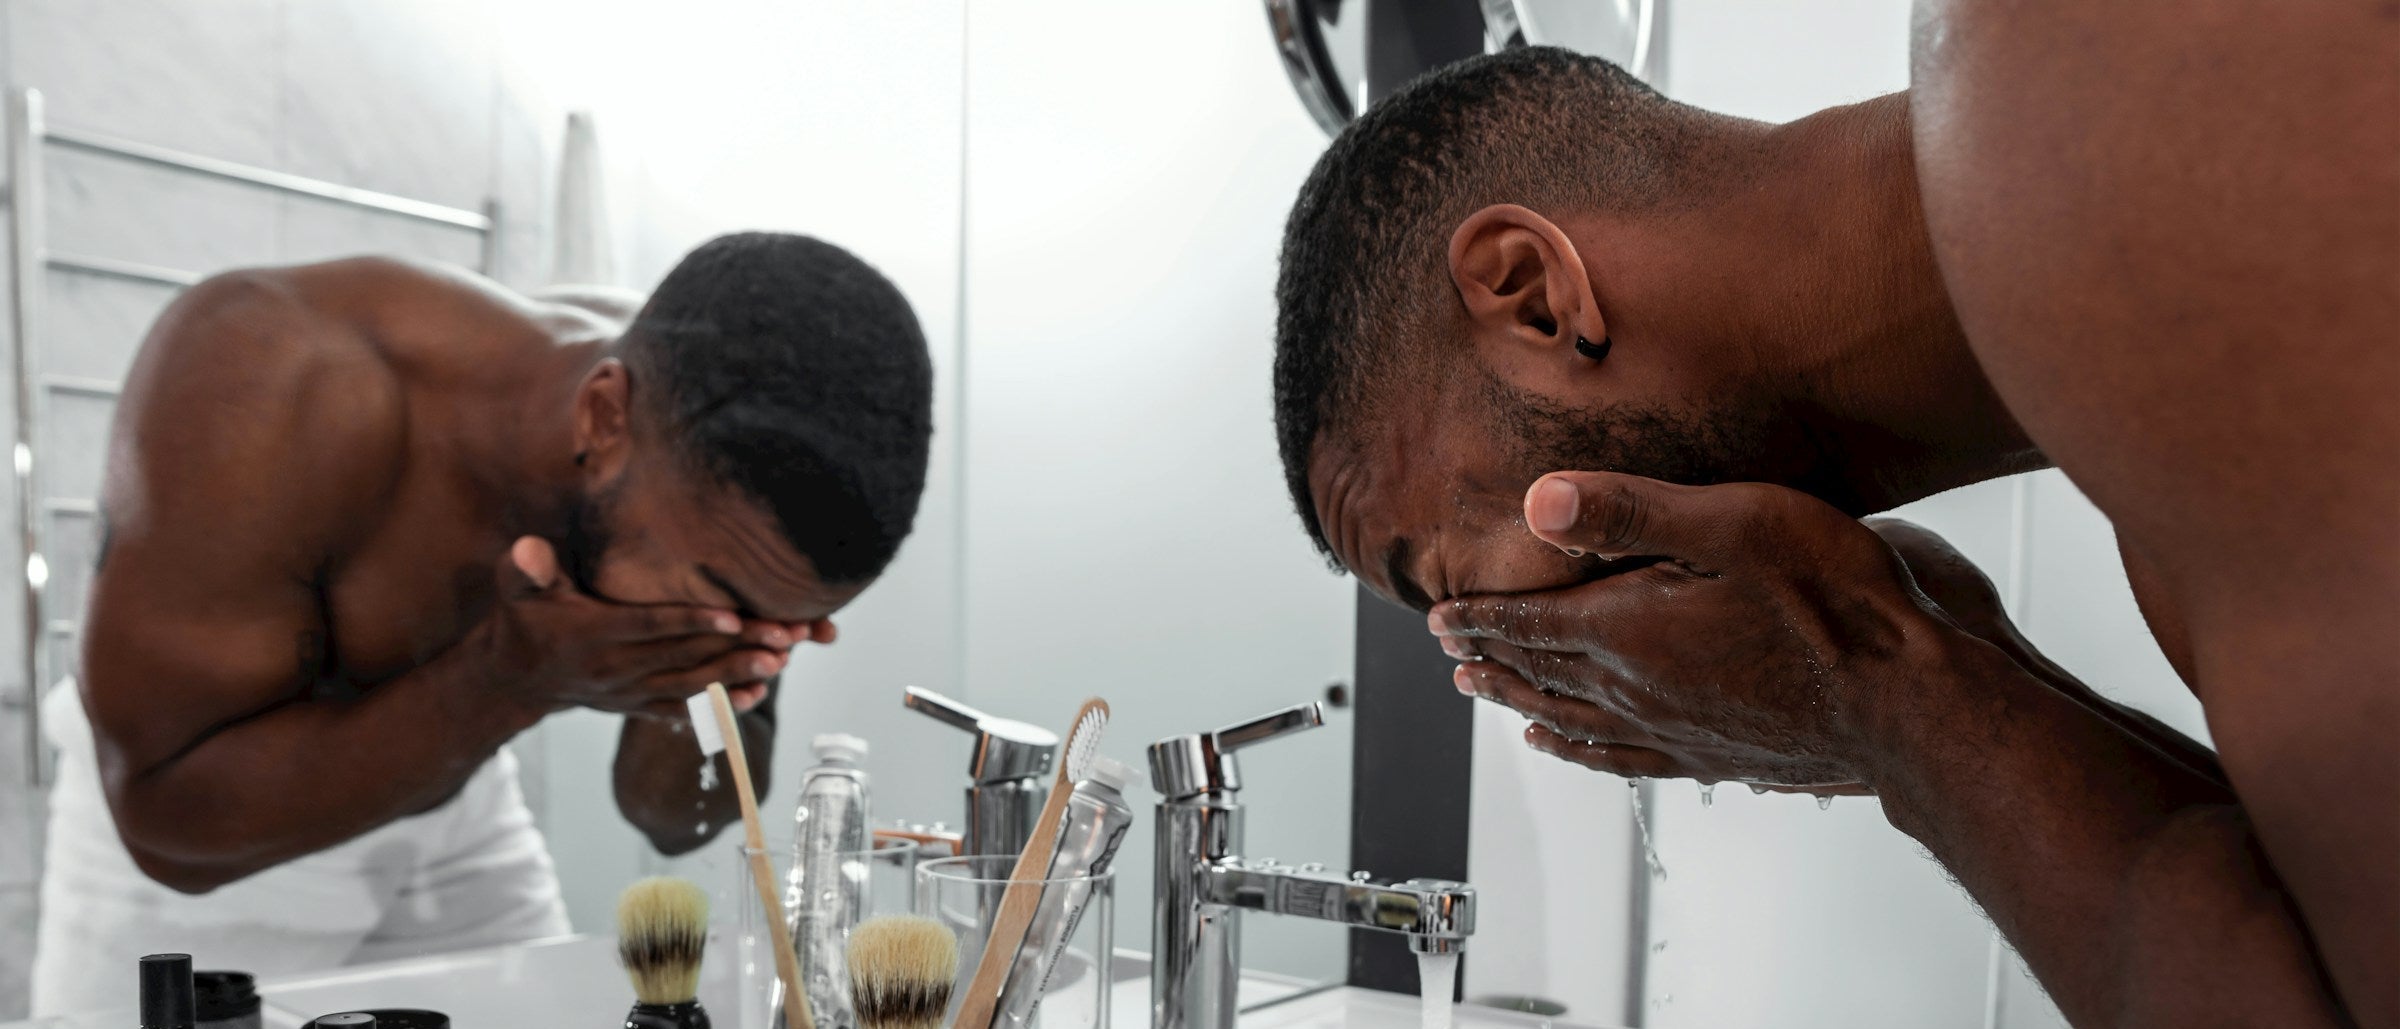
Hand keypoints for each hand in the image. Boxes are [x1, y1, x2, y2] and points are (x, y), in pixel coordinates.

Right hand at [476, 537, 792, 719]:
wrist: (514, 680)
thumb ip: (527, 570)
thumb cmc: (525, 621)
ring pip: (690, 686)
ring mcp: (627, 693)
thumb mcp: (517, 592)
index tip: (732, 615)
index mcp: (591, 635)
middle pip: (682, 656)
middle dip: (734, 645)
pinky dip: (718, 706)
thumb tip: (528, 548)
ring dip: (736, 674)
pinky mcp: (637, 707)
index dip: (688, 621)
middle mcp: (613, 669)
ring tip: (781, 661)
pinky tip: (756, 696)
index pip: (647, 626)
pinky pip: (682, 711)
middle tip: (783, 634)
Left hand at [1433, 472, 1973, 791]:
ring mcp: (1676, 730)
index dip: (1480, 617)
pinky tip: (1569, 749)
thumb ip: (1631, 512)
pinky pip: (1620, 759)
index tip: (1440, 616)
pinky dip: (1578, 751)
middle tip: (1448, 649)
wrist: (1913, 704)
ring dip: (1519, 702)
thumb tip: (1538, 501)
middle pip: (1539, 673)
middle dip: (1488, 656)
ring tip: (1484, 695)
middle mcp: (1640, 691)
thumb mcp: (1734, 524)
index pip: (1530, 624)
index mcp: (1631, 634)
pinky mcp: (1714, 755)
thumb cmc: (1841, 605)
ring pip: (1570, 720)